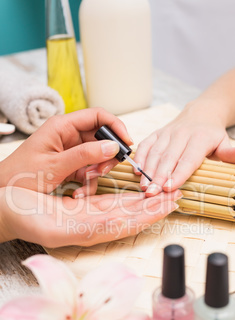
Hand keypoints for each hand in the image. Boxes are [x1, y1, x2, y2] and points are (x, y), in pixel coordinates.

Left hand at [0, 108, 131, 197]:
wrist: (5, 192)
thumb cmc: (21, 175)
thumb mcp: (55, 166)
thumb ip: (85, 155)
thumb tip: (113, 147)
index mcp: (62, 126)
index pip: (98, 116)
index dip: (115, 126)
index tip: (126, 143)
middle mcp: (69, 136)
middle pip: (102, 138)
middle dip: (106, 156)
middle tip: (102, 171)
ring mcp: (71, 152)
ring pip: (98, 157)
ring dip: (97, 172)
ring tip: (84, 182)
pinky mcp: (71, 167)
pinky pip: (90, 171)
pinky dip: (88, 183)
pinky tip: (78, 192)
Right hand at [0, 187, 180, 246]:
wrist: (6, 211)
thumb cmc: (24, 217)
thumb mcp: (54, 226)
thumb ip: (86, 228)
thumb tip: (116, 226)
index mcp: (90, 231)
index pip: (130, 223)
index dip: (152, 214)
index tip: (172, 203)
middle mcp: (94, 225)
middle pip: (133, 216)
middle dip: (156, 205)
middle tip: (178, 192)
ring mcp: (90, 216)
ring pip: (126, 208)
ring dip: (147, 200)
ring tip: (166, 191)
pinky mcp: (84, 206)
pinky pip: (112, 201)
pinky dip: (128, 196)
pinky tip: (138, 191)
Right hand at [134, 101, 234, 196]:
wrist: (201, 113)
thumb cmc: (212, 135)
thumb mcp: (224, 142)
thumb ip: (230, 152)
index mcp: (200, 138)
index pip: (188, 159)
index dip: (178, 174)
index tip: (169, 188)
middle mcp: (181, 134)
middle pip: (168, 158)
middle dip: (158, 176)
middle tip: (151, 193)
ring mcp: (167, 132)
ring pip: (155, 152)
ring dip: (147, 170)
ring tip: (143, 186)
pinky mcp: (157, 133)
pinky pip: (146, 145)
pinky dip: (140, 158)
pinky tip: (136, 171)